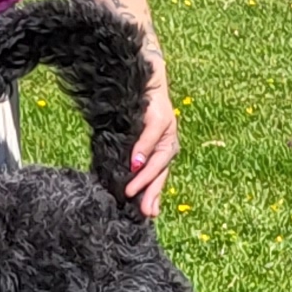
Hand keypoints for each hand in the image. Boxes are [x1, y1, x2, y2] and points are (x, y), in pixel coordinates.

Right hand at [128, 55, 180, 219]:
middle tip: (145, 212)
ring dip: (145, 177)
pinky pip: (151, 137)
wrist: (144, 77)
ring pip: (159, 159)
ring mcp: (166, 130)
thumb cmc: (136, 108)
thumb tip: (123, 176)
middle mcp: (168, 142)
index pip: (159, 177)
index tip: (148, 214)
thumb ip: (130, 155)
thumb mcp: (131, 136)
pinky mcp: (159, 116)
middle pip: (162, 172)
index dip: (153, 195)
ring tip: (132, 192)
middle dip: (151, 192)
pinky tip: (135, 163)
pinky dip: (142, 151)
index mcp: (163, 150)